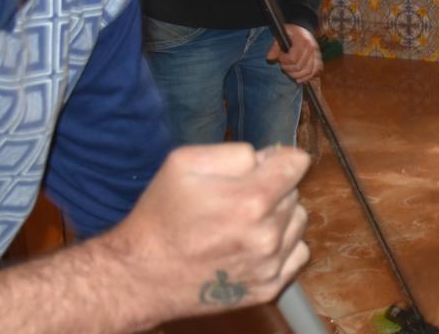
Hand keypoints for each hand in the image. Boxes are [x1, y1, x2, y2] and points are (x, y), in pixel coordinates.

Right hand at [103, 144, 310, 321]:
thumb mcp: (184, 163)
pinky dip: (282, 246)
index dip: (279, 159)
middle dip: (271, 189)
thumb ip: (236, 152)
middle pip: (294, 192)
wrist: (141, 275)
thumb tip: (267, 158)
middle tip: (235, 199)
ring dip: (279, 217)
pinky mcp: (269, 287)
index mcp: (252, 200)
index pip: (297, 163)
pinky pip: (297, 253)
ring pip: (297, 222)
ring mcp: (270, 265)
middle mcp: (267, 235)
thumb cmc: (160, 216)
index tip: (264, 165)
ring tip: (242, 223)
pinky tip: (252, 245)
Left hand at [266, 24, 322, 82]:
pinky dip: (307, 77)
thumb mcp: (281, 35)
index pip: (293, 58)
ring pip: (307, 71)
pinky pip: (315, 72)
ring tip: (289, 71)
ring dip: (295, 75)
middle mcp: (312, 48)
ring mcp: (317, 55)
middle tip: (283, 64)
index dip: (283, 60)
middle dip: (288, 68)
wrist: (304, 29)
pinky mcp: (319, 60)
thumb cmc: (292, 33)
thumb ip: (274, 46)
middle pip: (299, 67)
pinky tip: (299, 79)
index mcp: (302, 41)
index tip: (280, 56)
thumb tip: (270, 58)